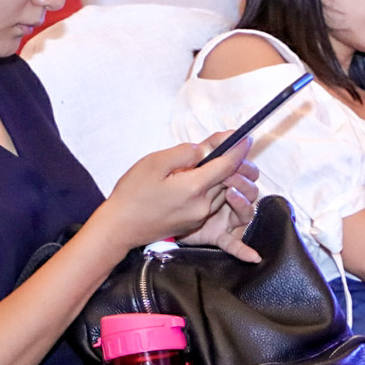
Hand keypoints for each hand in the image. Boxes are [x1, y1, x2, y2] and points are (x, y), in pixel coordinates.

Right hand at [97, 134, 259, 252]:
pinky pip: (208, 202)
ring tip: (201, 163)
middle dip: (226, 160)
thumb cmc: (132, 195)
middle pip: (226, 178)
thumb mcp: (154, 163)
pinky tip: (191, 181)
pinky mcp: (192, 224)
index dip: (238, 149)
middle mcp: (202, 205)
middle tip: (218, 144)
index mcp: (194, 187)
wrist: (119, 228)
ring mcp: (198, 217)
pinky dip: (207, 189)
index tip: (245, 137)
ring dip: (217, 176)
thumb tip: (202, 150)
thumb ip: (183, 153)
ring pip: (219, 191)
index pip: (227, 165)